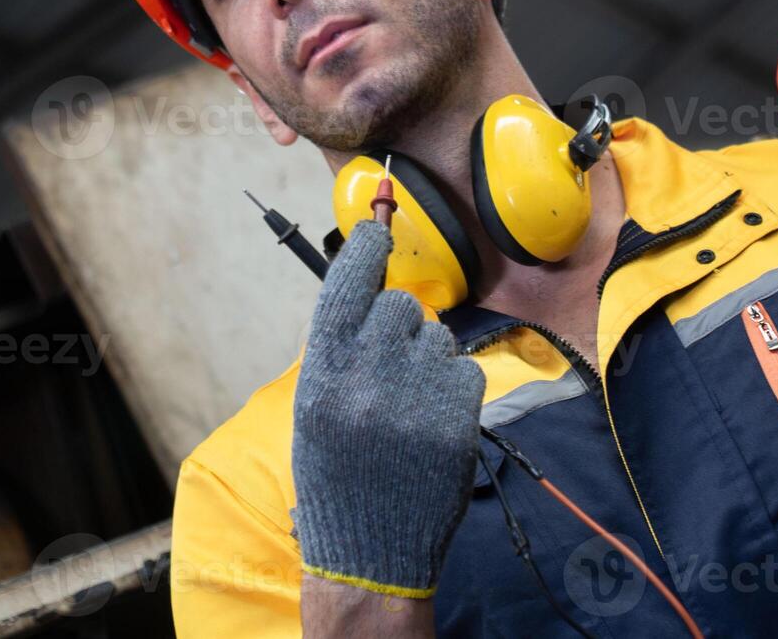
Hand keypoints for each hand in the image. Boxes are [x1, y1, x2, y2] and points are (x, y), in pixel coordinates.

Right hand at [291, 219, 485, 598]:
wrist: (371, 547)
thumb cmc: (336, 470)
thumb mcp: (314, 403)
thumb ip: (340, 344)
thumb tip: (371, 284)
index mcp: (323, 370)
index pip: (348, 283)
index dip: (365, 249)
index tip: (377, 229)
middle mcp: (368, 375)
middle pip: (400, 306)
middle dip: (397, 324)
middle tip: (387, 364)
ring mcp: (416, 395)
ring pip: (436, 337)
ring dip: (425, 358)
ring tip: (406, 404)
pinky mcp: (457, 416)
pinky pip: (462, 368)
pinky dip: (451, 387)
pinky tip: (429, 420)